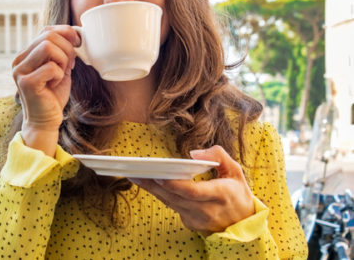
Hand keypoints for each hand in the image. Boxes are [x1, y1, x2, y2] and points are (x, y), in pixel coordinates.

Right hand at [12, 25, 79, 155]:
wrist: (45, 121)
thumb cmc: (53, 95)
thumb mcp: (59, 67)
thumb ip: (62, 51)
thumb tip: (74, 33)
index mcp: (25, 54)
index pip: (45, 30)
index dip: (65, 32)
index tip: (77, 44)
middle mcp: (19, 60)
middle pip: (48, 36)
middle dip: (67, 48)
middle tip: (70, 64)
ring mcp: (20, 71)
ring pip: (48, 47)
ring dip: (63, 60)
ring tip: (61, 74)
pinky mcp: (26, 82)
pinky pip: (51, 67)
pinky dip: (59, 74)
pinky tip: (54, 84)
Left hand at [129, 145, 254, 234]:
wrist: (243, 224)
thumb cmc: (237, 193)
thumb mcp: (235, 171)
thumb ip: (218, 156)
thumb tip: (194, 153)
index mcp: (220, 195)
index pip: (192, 192)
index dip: (174, 184)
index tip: (159, 174)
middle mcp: (207, 210)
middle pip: (175, 197)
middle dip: (154, 184)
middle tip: (135, 172)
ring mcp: (197, 219)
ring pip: (170, 202)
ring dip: (151, 189)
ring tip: (134, 175)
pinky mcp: (190, 223)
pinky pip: (172, 206)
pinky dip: (160, 194)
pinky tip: (147, 183)